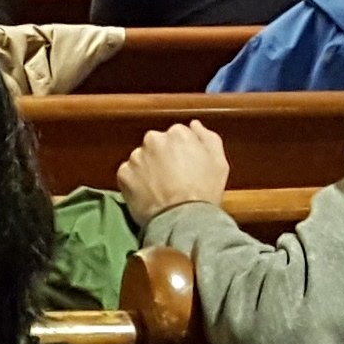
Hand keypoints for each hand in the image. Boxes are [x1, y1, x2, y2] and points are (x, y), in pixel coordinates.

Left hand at [116, 122, 232, 220]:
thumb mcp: (219, 162)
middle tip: (173, 178)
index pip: (177, 135)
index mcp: (178, 133)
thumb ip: (207, 137)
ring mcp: (136, 156)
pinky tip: (150, 194)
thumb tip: (194, 124)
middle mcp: (153, 139)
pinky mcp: (123, 174)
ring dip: (148, 169)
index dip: (182, 152)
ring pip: (141, 159)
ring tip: (161, 188)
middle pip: (156, 144)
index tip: (186, 166)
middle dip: (162, 157)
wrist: (183, 219)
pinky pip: (129, 174)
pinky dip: (136, 182)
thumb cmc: (204, 192)